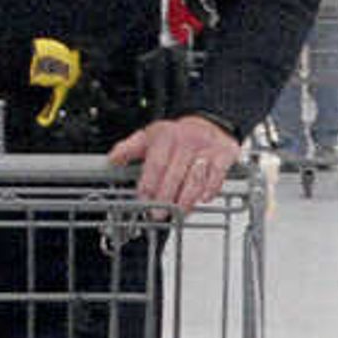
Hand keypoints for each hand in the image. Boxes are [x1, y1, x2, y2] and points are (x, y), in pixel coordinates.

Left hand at [111, 111, 241, 211]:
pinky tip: (203, 199)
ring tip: (179, 213)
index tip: (143, 199)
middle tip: (158, 214)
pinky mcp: (224, 154)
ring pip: (196, 177)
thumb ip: (129, 149)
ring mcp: (206, 148)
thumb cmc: (177, 135)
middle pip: (175, 174)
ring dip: (187, 198)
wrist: (208, 123)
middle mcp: (186, 141)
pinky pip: (218, 174)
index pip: (156, 164)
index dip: (149, 184)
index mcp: (165, 136)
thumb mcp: (150, 136)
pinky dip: (211, 188)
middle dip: (166, 197)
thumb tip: (113, 159)